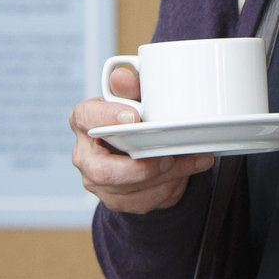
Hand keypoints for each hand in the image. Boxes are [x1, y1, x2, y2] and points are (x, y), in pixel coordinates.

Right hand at [69, 65, 213, 214]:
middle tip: (168, 157)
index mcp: (85, 121)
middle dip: (140, 168)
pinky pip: (142, 202)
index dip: (107, 117)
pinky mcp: (116, 200)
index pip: (86, 117)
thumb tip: (121, 76)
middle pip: (103, 170)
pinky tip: (184, 173)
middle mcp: (85, 156)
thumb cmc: (135, 115)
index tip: (134, 117)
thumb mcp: (135, 95)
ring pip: (128, 189)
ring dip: (165, 176)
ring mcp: (98, 182)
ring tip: (193, 160)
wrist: (141, 146)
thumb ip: (130, 86)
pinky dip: (167, 189)